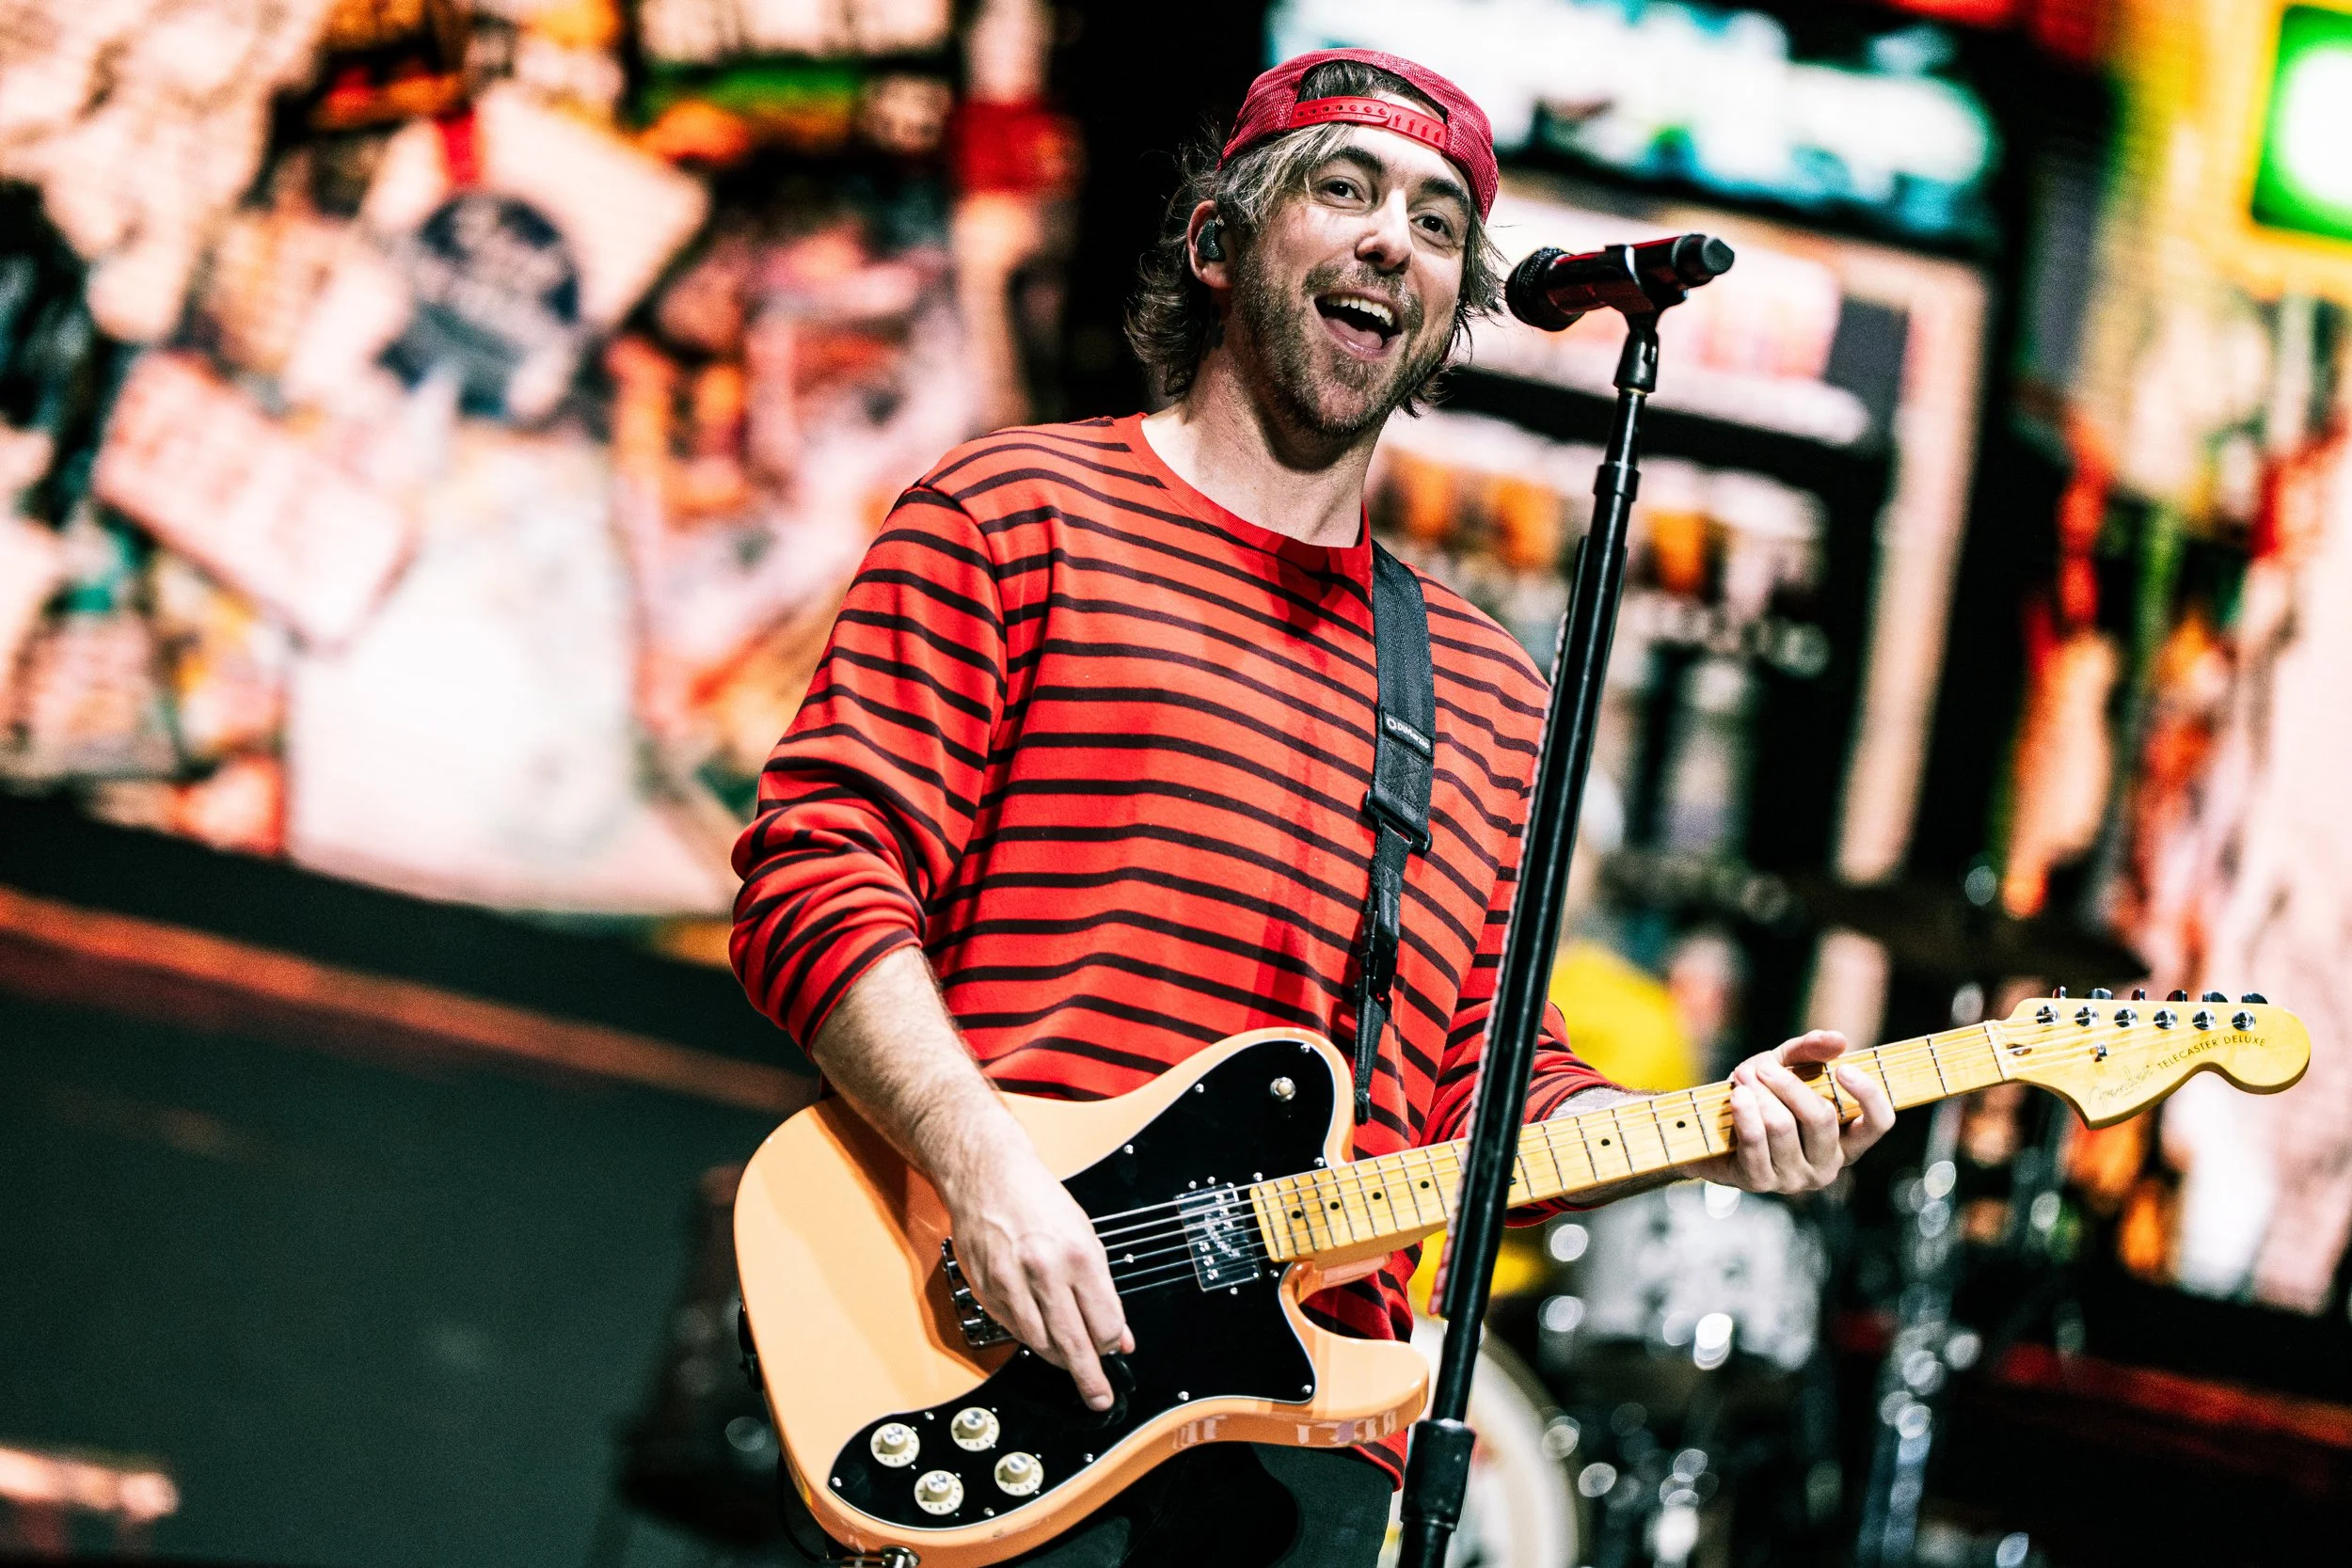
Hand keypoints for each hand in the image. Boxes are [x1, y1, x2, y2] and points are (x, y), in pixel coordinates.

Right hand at [936, 1140, 1133, 1410]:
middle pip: (1072, 1343)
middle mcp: (1044, 1271)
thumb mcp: (1085, 1237)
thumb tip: (1119, 1335)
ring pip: (1040, 1343)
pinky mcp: (987, 1290)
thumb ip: (1102, 1290)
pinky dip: (1030, 1337)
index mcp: (1078, 1255)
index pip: (1103, 1323)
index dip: (1111, 1343)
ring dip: (1058, 1358)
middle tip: (1100, 1397)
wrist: (987, 1176)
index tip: (1115, 1351)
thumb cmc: (1038, 1201)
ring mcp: (1011, 1283)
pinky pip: (1013, 1330)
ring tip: (1071, 1363)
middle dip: (1089, 1377)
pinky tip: (1041, 1333)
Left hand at [1690, 1030, 1894, 1194]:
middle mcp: (1827, 1164)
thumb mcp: (1786, 1067)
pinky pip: (1755, 1143)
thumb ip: (1811, 1051)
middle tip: (1762, 1067)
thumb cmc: (1762, 1098)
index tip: (1843, 1068)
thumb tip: (1838, 1039)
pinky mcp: (1761, 1182)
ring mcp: (1795, 1178)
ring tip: (1742, 1079)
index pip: (1879, 1123)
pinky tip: (1736, 1097)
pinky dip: (1744, 1114)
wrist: (1713, 1130)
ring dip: (1758, 1095)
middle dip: (1788, 1085)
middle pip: (1821, 1119)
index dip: (1868, 1095)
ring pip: (1783, 1127)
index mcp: (1846, 1140)